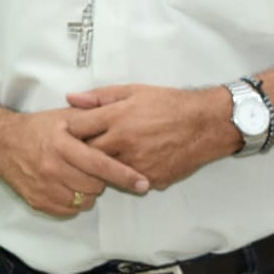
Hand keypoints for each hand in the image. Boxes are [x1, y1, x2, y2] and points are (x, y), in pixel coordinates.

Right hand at [0, 105, 149, 217]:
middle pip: (95, 185)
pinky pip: (69, 209)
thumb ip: (91, 121)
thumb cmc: (38, 128)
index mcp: (61, 145)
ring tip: (77, 174)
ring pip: (85, 200)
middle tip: (90, 166)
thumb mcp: (64, 117)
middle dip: (100, 178)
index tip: (143, 183)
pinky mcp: (38, 201)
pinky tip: (66, 185)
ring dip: (88, 191)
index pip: (100, 164)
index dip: (124, 175)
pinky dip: (74, 201)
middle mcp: (52, 168)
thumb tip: (121, 124)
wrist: (2, 142)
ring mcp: (43, 187)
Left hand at [66, 84, 232, 189]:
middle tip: (81, 147)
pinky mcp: (150, 179)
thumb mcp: (133, 91)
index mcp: (116, 118)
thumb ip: (99, 97)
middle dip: (81, 151)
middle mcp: (124, 143)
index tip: (67, 132)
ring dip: (101, 165)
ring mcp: (137, 164)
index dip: (69, 131)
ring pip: (105, 171)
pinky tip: (128, 164)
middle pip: (87, 154)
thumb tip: (71, 98)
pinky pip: (127, 181)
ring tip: (105, 156)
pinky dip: (124, 174)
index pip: (77, 129)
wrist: (205, 125)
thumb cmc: (168, 104)